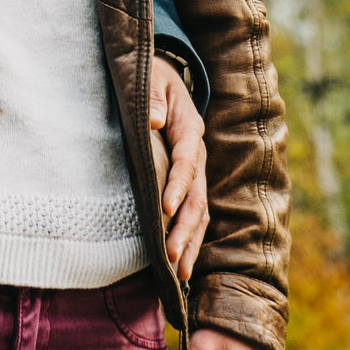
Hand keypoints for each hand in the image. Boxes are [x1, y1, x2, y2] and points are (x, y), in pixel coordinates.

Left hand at [148, 56, 209, 280]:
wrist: (160, 77)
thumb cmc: (151, 77)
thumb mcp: (150, 78)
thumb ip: (152, 97)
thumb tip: (153, 120)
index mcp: (189, 128)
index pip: (186, 161)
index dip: (177, 185)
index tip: (164, 208)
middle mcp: (196, 153)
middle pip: (197, 196)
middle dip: (185, 227)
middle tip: (171, 254)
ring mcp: (195, 170)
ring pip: (199, 211)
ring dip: (190, 241)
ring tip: (180, 271)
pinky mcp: (188, 182)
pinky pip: (194, 214)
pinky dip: (190, 239)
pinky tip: (182, 265)